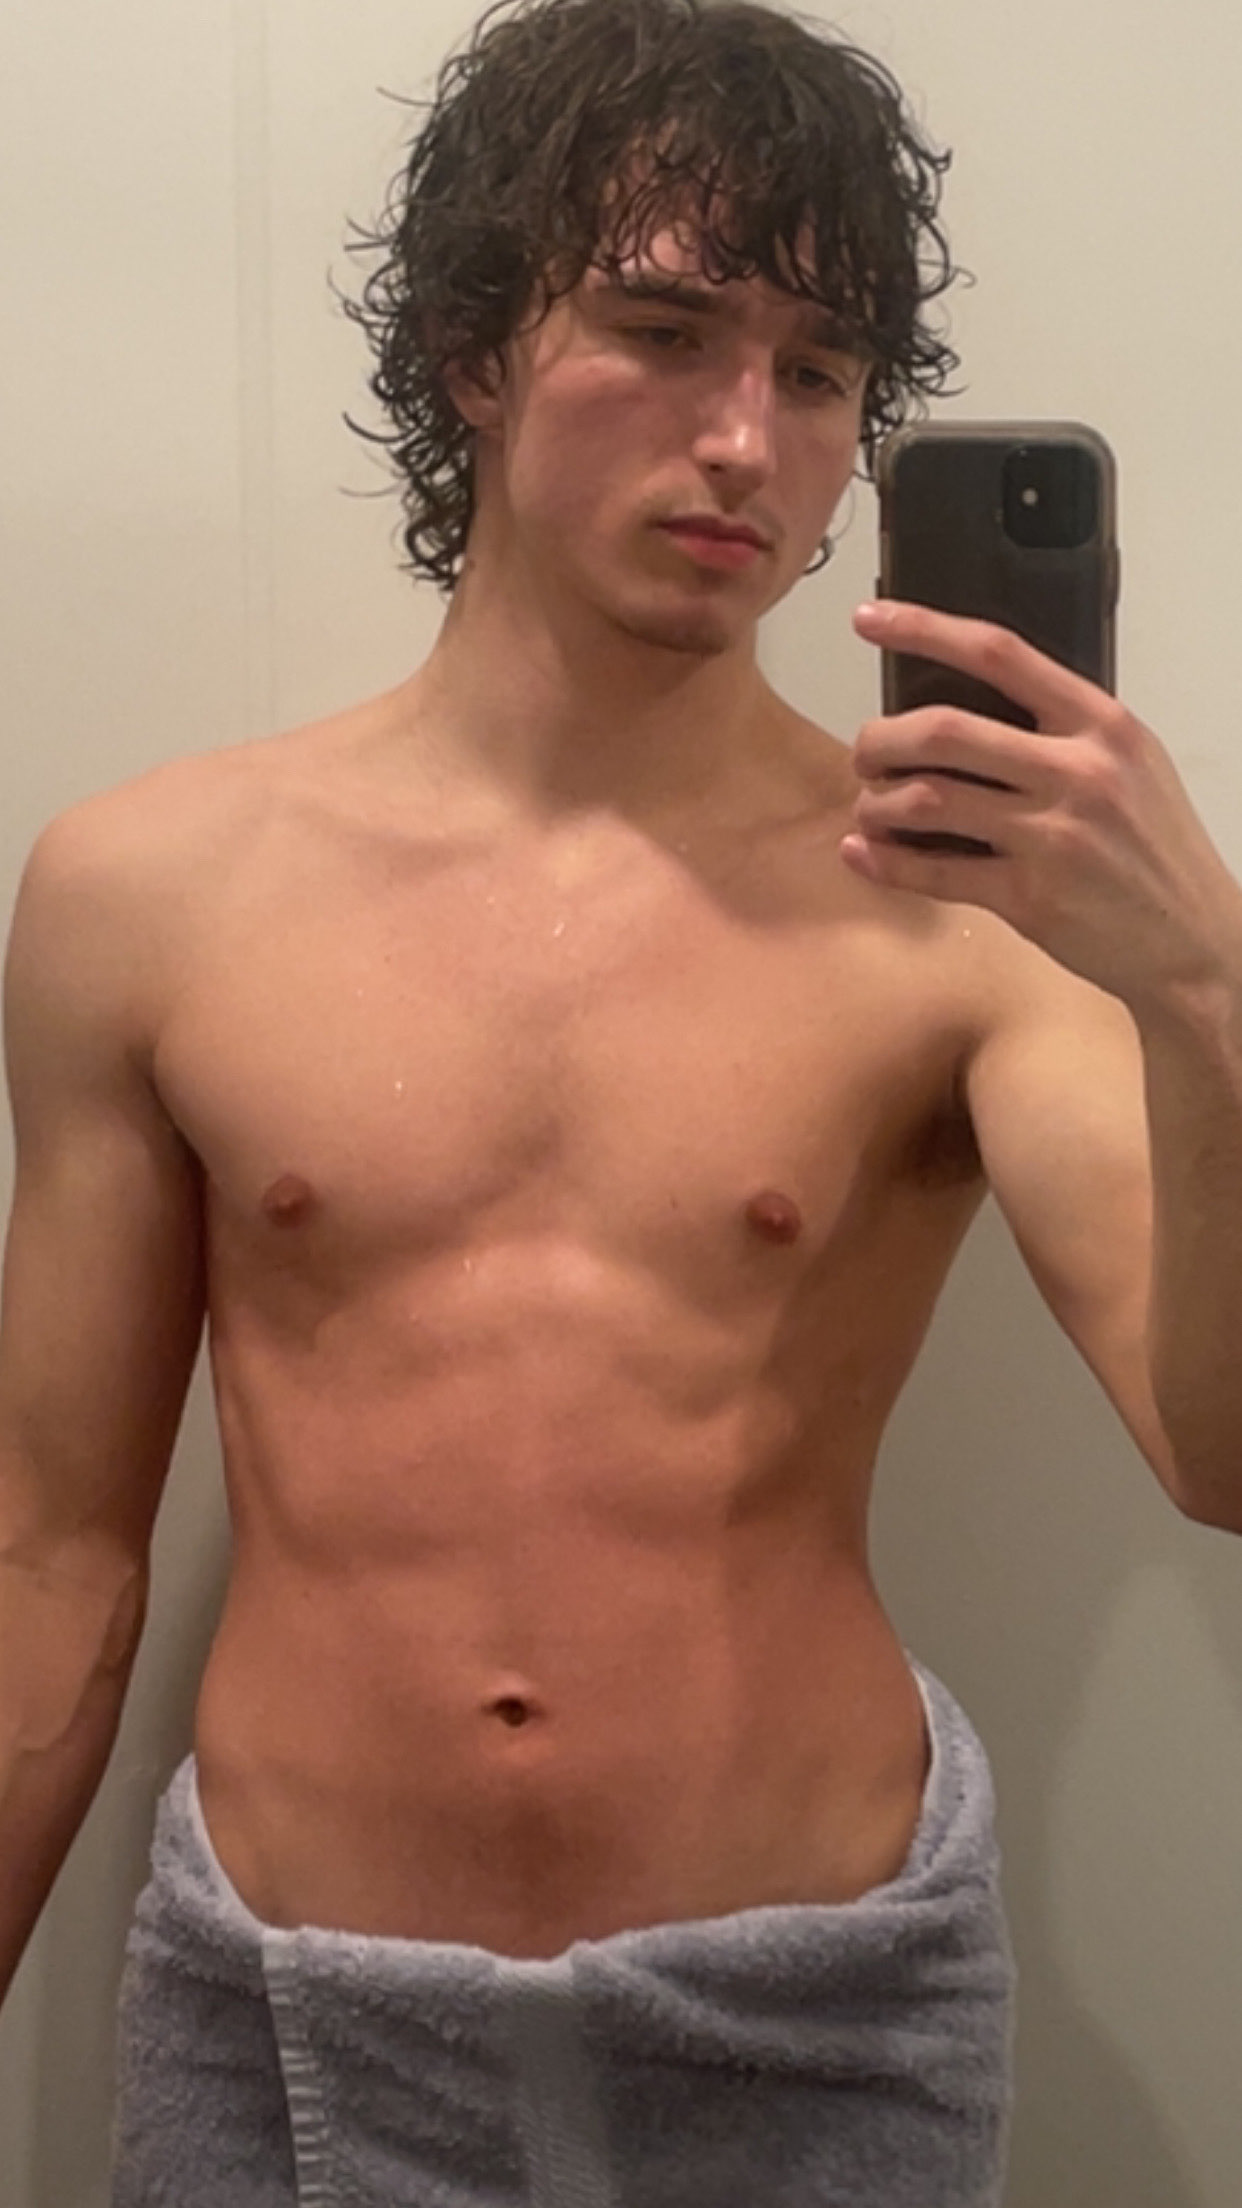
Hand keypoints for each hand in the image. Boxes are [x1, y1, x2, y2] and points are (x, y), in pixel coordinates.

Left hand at [843, 600, 1241, 1014]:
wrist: (1194, 939)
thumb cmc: (1154, 848)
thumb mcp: (1131, 764)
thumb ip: (1064, 730)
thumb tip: (971, 704)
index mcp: (1101, 724)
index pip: (999, 654)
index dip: (923, 629)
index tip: (868, 619)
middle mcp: (1078, 771)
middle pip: (943, 729)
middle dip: (880, 739)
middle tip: (866, 754)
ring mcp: (1052, 836)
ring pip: (927, 800)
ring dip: (877, 803)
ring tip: (869, 808)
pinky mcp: (1030, 898)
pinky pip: (934, 873)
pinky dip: (886, 863)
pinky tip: (864, 855)